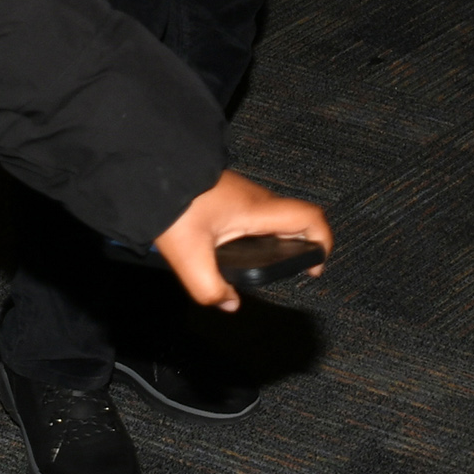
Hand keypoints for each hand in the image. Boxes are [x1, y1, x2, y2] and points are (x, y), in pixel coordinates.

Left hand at [151, 169, 334, 311]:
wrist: (150, 170)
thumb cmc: (172, 205)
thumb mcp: (189, 258)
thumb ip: (210, 289)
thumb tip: (229, 303)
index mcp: (257, 210)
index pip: (311, 218)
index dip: (323, 242)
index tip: (315, 265)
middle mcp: (256, 198)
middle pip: (296, 217)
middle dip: (303, 242)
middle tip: (295, 267)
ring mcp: (242, 193)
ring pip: (275, 214)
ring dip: (281, 236)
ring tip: (267, 261)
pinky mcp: (228, 193)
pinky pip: (255, 212)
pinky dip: (260, 230)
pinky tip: (238, 247)